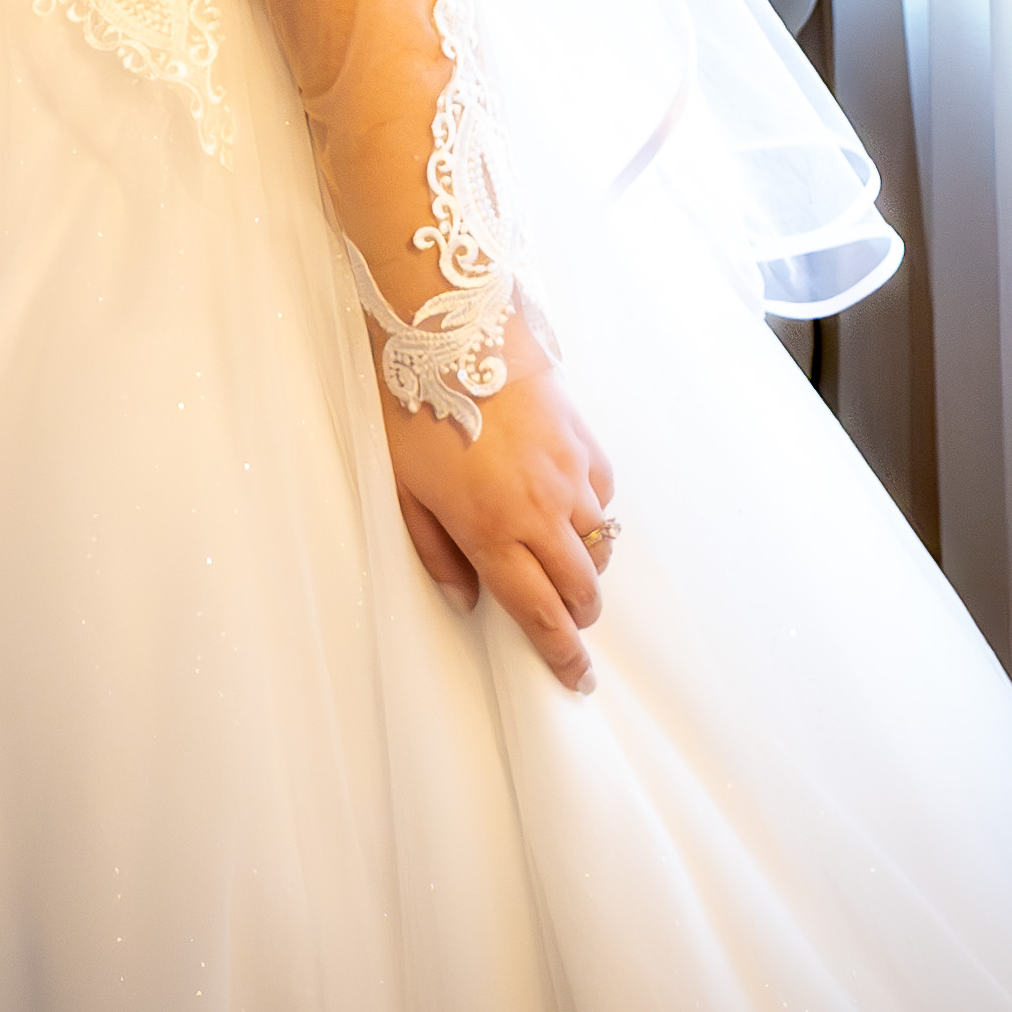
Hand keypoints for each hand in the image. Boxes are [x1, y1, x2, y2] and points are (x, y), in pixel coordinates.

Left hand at [381, 343, 617, 693]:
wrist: (457, 333)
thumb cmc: (419, 410)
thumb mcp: (406, 491)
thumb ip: (437, 553)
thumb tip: (466, 599)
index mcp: (493, 532)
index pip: (541, 615)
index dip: (562, 655)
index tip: (576, 678)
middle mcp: (542, 511)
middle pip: (582, 589)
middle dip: (579, 616)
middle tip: (569, 623)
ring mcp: (570, 476)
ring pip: (601, 545)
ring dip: (588, 565)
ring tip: (564, 562)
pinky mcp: (585, 442)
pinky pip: (604, 495)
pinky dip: (593, 512)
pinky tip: (569, 505)